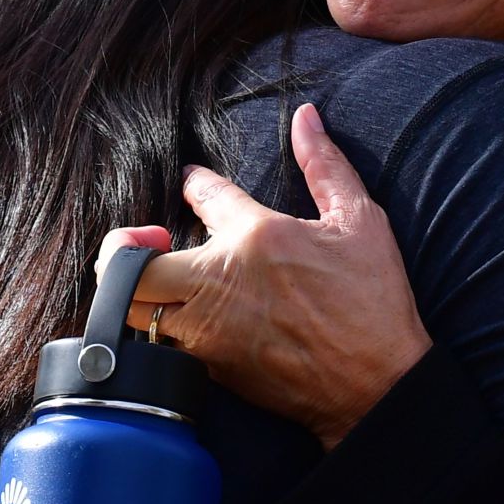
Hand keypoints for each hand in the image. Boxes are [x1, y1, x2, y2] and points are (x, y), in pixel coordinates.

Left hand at [94, 103, 430, 448]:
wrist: (379, 387)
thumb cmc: (373, 303)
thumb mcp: (360, 222)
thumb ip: (325, 165)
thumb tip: (306, 116)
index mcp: (256, 237)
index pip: (200, 194)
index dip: (193, 183)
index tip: (194, 182)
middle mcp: (220, 283)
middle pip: (131, 267)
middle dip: (124, 249)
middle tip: (149, 242)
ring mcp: (209, 332)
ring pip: (134, 313)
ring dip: (137, 292)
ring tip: (161, 281)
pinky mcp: (210, 370)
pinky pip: (160, 346)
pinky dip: (158, 328)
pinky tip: (185, 316)